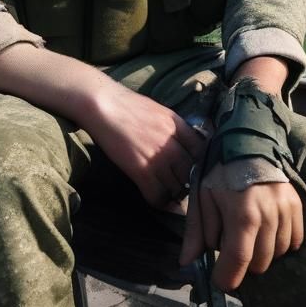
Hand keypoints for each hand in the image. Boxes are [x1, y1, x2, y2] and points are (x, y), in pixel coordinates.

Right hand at [84, 82, 206, 208]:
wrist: (103, 105)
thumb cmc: (127, 104)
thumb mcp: (159, 110)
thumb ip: (175, 127)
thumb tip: (184, 142)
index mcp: (178, 126)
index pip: (203, 151)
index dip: (201, 163)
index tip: (196, 170)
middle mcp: (172, 143)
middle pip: (192, 172)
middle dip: (189, 182)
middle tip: (183, 187)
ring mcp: (158, 158)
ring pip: (177, 187)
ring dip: (174, 194)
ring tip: (170, 195)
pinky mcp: (141, 171)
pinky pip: (158, 196)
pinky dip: (159, 202)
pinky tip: (157, 199)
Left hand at [180, 178, 303, 290]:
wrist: (247, 141)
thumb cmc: (220, 170)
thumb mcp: (202, 197)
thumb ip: (196, 232)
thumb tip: (186, 262)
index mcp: (242, 215)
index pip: (238, 261)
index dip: (227, 278)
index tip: (220, 280)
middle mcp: (268, 216)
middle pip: (259, 263)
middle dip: (242, 262)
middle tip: (232, 243)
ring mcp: (285, 211)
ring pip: (277, 254)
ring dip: (261, 251)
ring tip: (248, 231)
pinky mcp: (296, 206)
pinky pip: (293, 241)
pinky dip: (280, 242)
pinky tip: (266, 229)